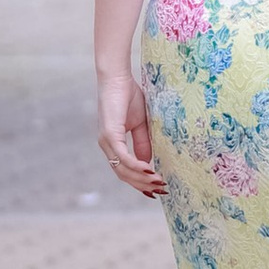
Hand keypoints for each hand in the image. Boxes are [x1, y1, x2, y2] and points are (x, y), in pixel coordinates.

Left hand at [97, 69, 166, 200]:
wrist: (118, 78)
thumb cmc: (128, 96)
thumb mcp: (140, 123)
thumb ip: (142, 143)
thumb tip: (148, 163)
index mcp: (113, 144)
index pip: (124, 171)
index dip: (139, 183)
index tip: (156, 191)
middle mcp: (107, 146)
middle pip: (123, 175)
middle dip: (142, 185)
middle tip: (162, 190)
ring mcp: (106, 141)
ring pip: (123, 170)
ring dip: (141, 179)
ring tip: (159, 182)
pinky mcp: (109, 134)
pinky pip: (123, 157)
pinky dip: (136, 166)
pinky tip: (148, 171)